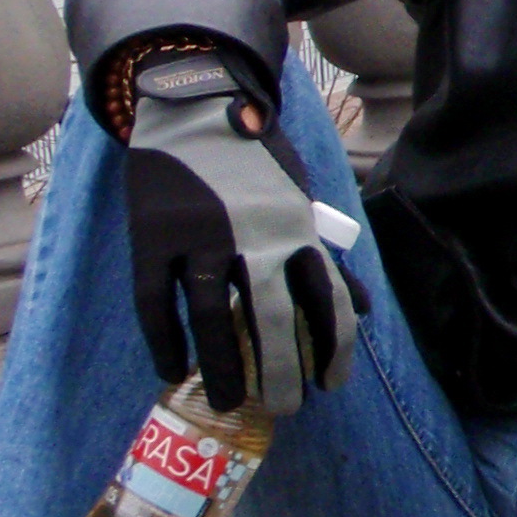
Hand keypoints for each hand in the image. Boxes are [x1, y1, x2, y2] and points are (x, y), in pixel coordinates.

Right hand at [120, 46, 359, 417]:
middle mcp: (252, 235)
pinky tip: (172, 371)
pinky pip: (156, 302)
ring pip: (211, 317)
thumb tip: (364, 311)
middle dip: (282, 372)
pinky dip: (163, 341)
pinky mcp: (151, 235)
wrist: (193, 106)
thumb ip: (326, 257)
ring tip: (231, 403)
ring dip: (222, 368)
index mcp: (295, 228)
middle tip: (286, 409)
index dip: (333, 347)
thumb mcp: (300, 202)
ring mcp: (198, 236)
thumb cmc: (254, 163)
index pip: (326, 299)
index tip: (332, 385)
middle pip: (272, 319)